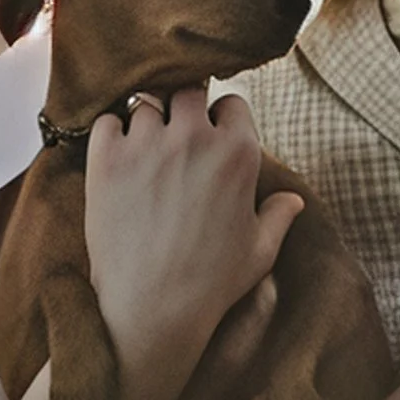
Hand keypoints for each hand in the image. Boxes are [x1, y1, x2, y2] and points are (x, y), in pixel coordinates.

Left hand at [83, 90, 303, 394]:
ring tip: (144, 151)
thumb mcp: (258, 252)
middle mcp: (194, 137)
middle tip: (174, 135)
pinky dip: (110, 133)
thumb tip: (293, 200)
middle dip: (184, 108)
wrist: (152, 309)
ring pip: (146, 102)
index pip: (232, 102)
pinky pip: (105, 120)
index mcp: (238, 152)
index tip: (212, 138)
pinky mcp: (106, 158)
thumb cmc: (211, 284)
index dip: (221, 120)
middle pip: (188, 89)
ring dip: (146, 121)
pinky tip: (117, 158)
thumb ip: (278, 218)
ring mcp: (147, 144)